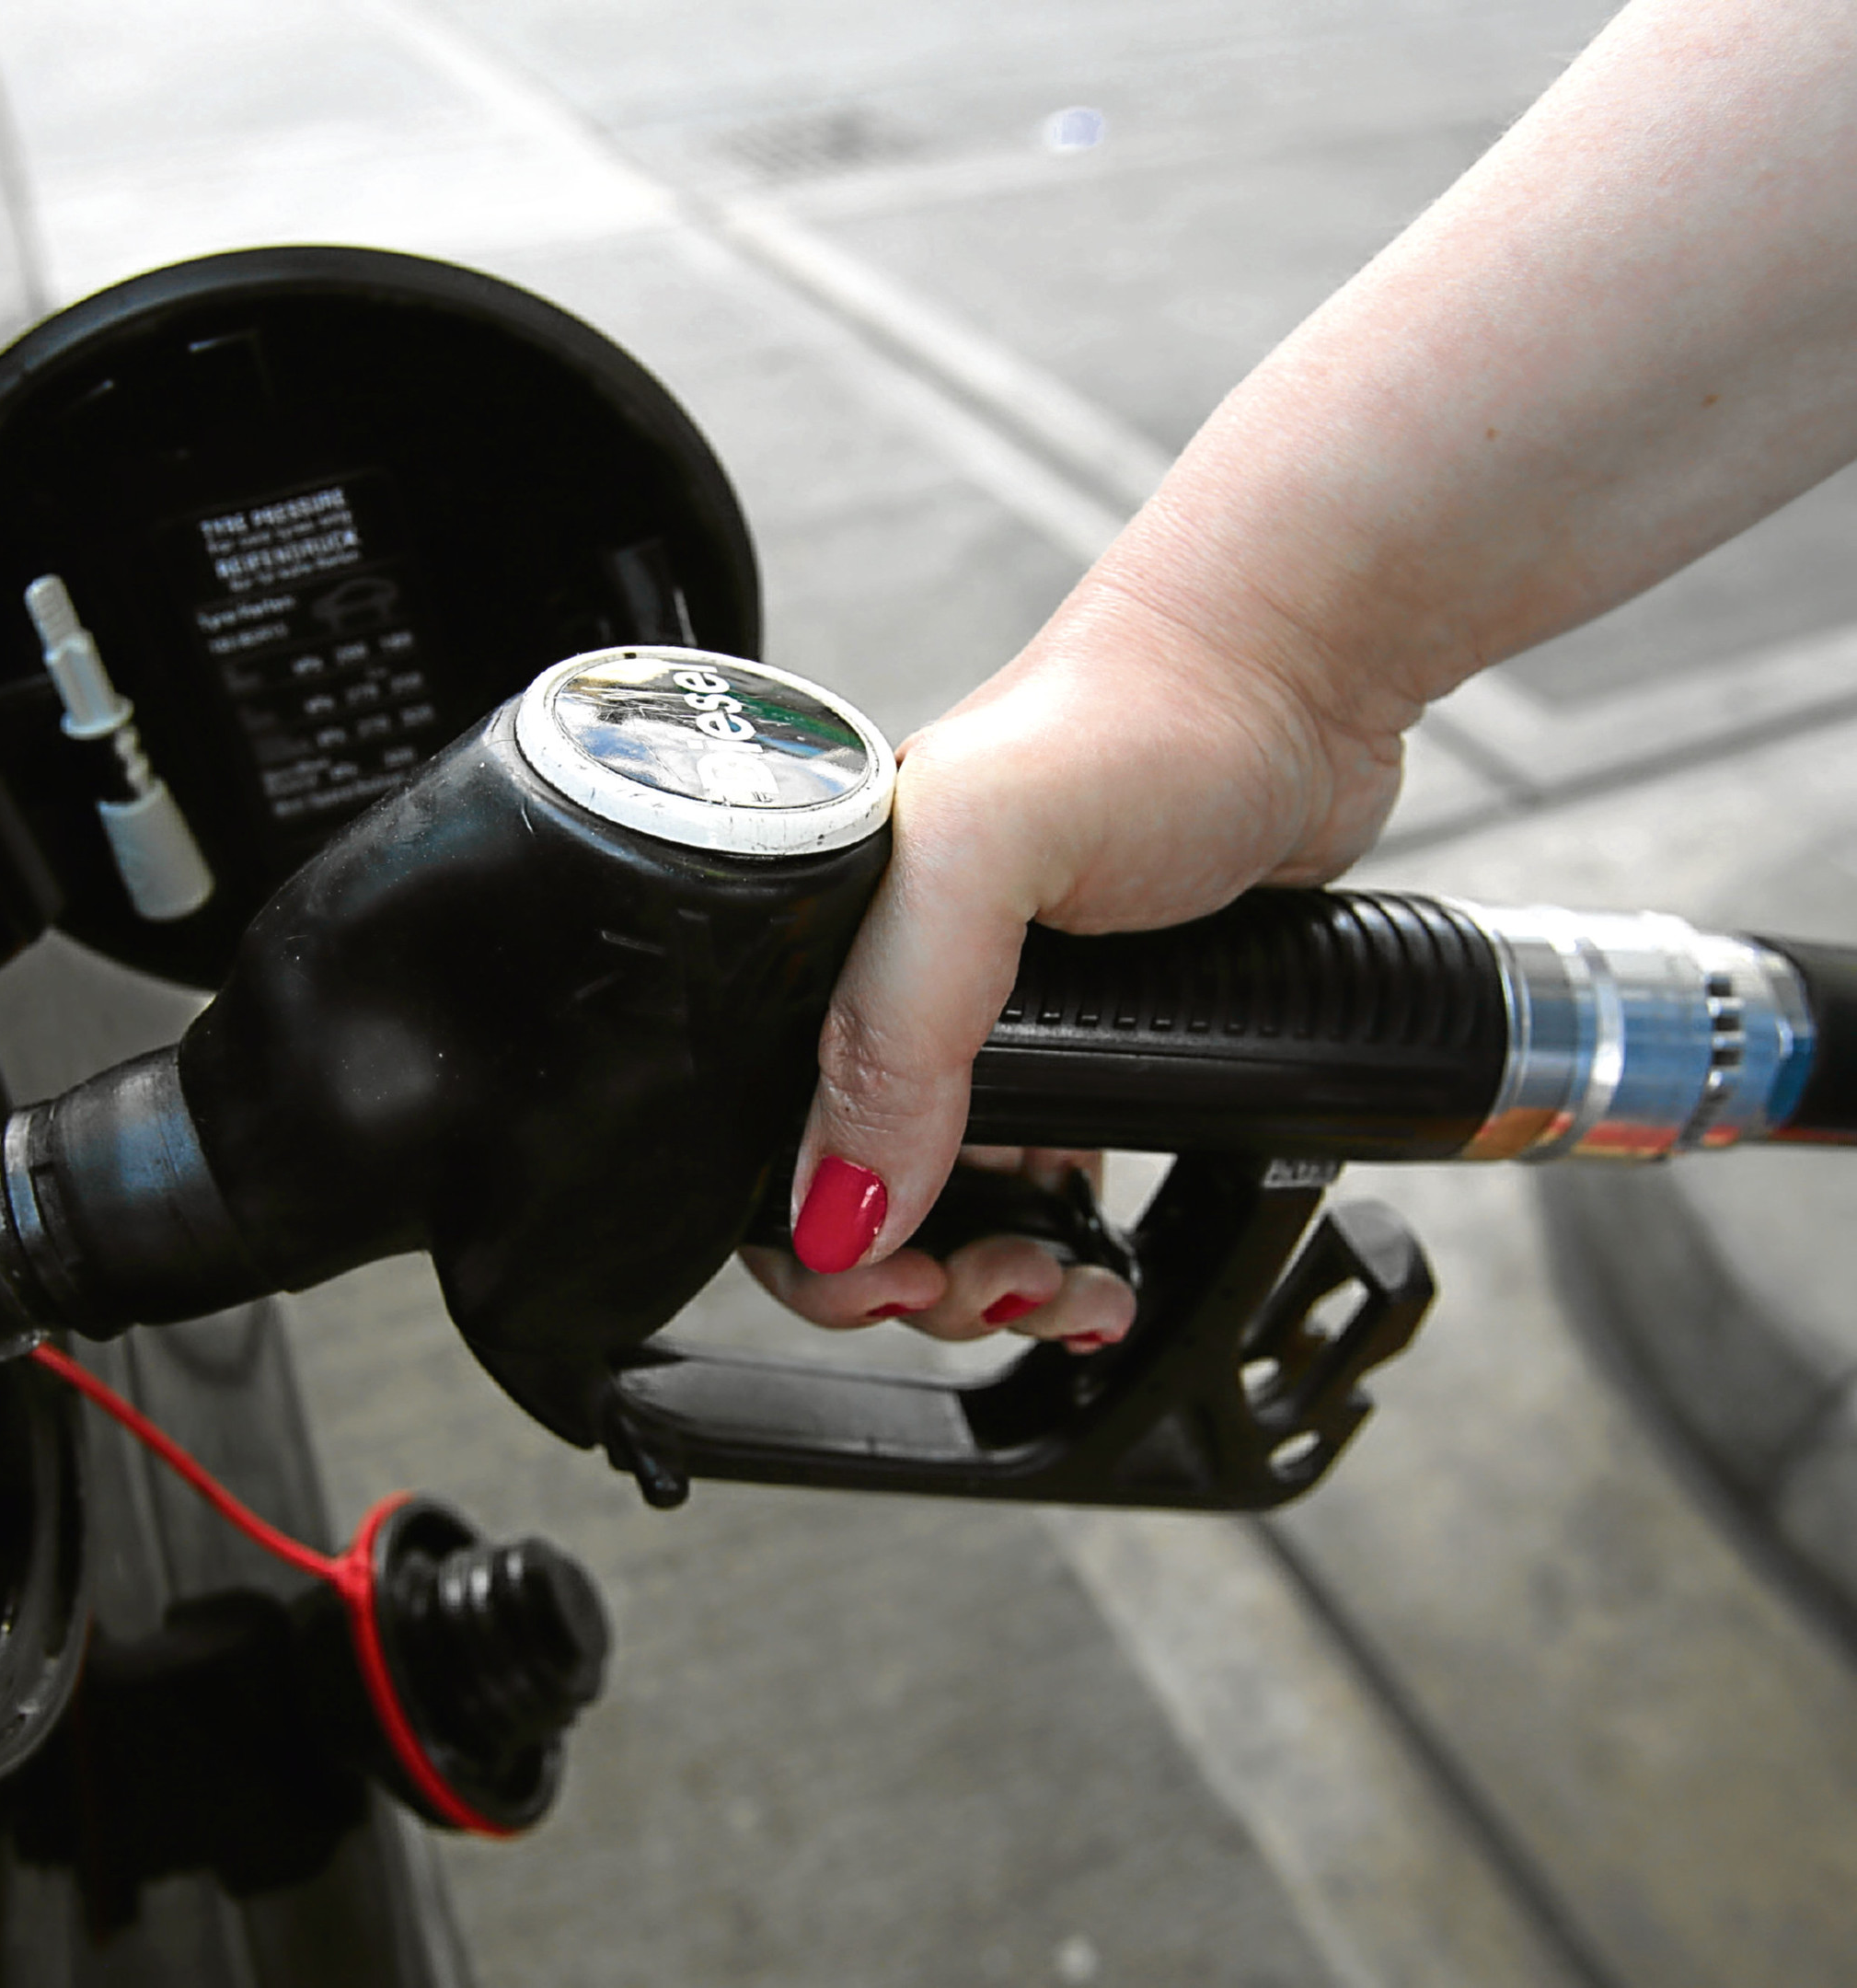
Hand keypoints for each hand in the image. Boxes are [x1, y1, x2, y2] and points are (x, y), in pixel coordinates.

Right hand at [755, 567, 1408, 1346]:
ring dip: (991, 1283)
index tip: (878, 1279)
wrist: (1305, 679)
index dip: (805, 1234)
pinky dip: (1064, 1248)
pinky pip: (1047, 1185)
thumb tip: (842, 1207)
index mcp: (829, 943)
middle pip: (852, 1192)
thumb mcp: (984, 851)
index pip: (762, 1131)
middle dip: (908, 1280)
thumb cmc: (1143, 716)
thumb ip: (896, 1026)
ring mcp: (998, 1021)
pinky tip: (1100, 1260)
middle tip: (985, 1289)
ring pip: (951, 1207)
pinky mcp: (1096, 1042)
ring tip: (1062, 1288)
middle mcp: (898, 987)